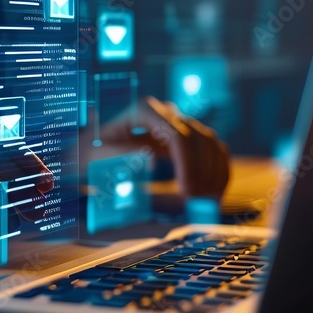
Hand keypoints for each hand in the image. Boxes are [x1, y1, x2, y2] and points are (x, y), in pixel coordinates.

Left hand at [90, 96, 229, 199]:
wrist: (95, 149)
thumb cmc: (93, 152)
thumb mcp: (99, 154)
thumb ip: (122, 156)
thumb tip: (152, 163)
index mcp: (144, 110)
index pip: (176, 134)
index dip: (187, 163)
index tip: (186, 191)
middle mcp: (166, 112)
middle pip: (197, 138)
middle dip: (202, 172)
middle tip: (199, 202)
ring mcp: (179, 122)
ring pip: (210, 142)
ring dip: (214, 172)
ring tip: (209, 201)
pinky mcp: (187, 136)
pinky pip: (212, 149)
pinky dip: (218, 169)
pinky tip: (216, 192)